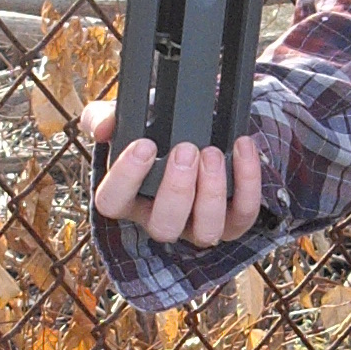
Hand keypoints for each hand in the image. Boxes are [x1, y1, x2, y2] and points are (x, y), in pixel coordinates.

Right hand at [82, 95, 263, 246]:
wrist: (196, 130)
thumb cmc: (156, 131)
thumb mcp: (128, 120)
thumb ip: (104, 117)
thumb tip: (103, 128)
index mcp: (128, 198)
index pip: (112, 203)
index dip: (126, 178)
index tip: (145, 145)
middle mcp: (161, 218)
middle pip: (163, 226)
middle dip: (177, 189)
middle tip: (186, 150)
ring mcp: (197, 225)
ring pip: (205, 232)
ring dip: (212, 193)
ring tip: (212, 154)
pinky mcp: (232, 222)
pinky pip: (243, 214)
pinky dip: (248, 182)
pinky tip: (242, 147)